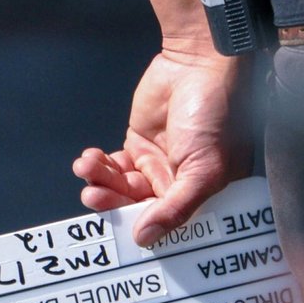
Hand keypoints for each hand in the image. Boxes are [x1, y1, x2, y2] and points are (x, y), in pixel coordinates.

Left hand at [73, 45, 250, 246]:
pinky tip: (89, 159)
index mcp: (204, 195)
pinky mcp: (139, 142)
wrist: (199, 63)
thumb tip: (146, 239)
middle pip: (139, 208)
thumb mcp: (203, 169)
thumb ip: (176, 207)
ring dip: (101, 182)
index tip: (117, 228)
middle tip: (93, 195)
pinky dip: (99, 166)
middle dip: (114, 203)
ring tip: (86, 169)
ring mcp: (158, 163)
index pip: (168, 224)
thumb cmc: (217, 115)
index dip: (142, 228)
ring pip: (123, 188)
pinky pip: (115, 165)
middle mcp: (180, 183)